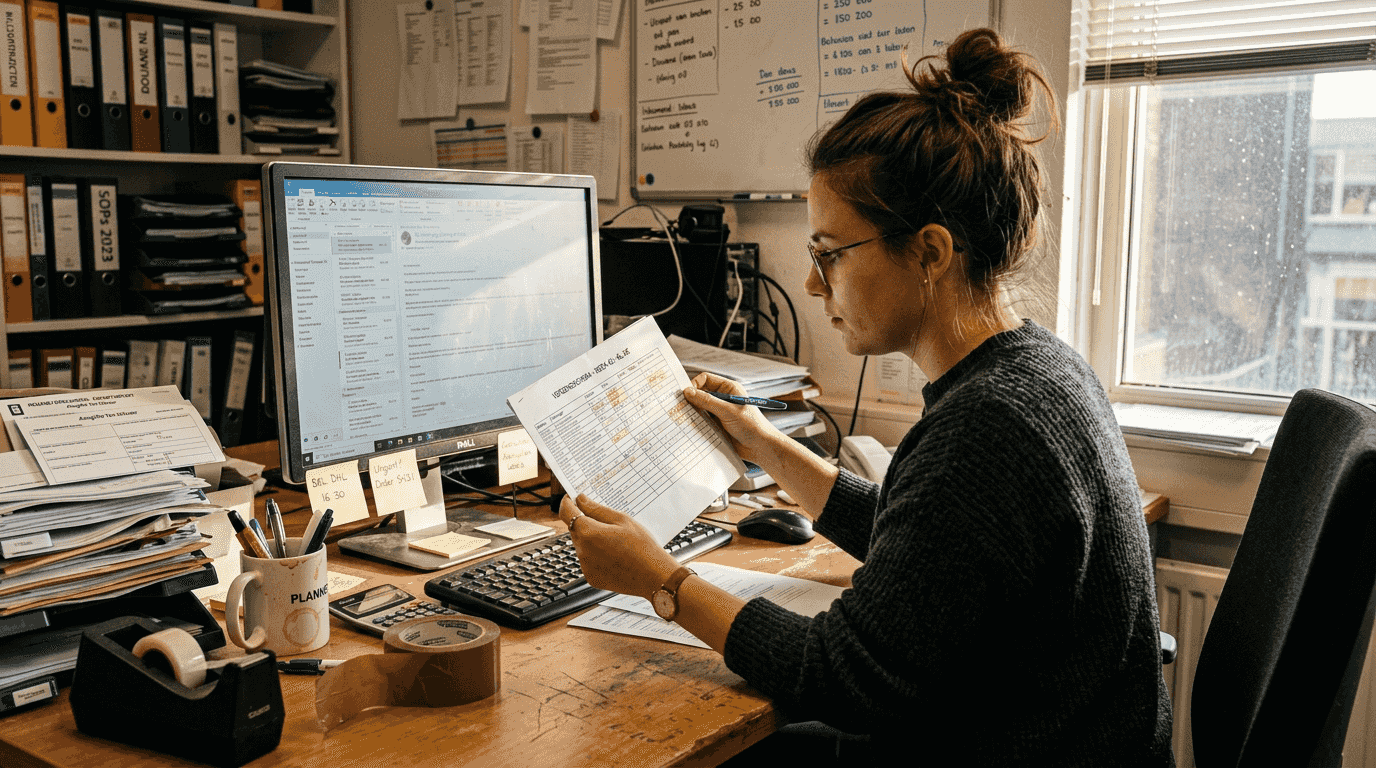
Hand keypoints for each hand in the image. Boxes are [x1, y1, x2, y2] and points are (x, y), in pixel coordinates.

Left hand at [559, 494, 677, 598]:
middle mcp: (582, 550)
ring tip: (616, 540)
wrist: (654, 576)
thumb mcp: (622, 520)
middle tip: (606, 521)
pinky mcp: (591, 577)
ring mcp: (585, 566)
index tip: (570, 497)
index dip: (567, 502)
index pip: (566, 512)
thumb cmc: (642, 547)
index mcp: (588, 532)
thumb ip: (597, 509)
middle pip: (575, 529)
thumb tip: (580, 500)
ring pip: (581, 545)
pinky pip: (588, 560)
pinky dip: (595, 554)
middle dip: (584, 522)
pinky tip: (614, 554)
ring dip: (591, 539)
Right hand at [683, 372, 781, 463]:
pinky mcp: (716, 425)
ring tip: (684, 418)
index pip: (706, 379)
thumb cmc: (751, 426)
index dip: (694, 384)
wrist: (760, 448)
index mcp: (729, 388)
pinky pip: (701, 421)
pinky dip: (695, 423)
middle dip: (691, 400)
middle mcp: (723, 398)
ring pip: (699, 408)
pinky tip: (691, 427)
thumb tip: (688, 392)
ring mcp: (719, 412)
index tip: (685, 395)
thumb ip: (708, 401)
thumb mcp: (728, 411)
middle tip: (680, 407)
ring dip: (692, 412)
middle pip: (701, 393)